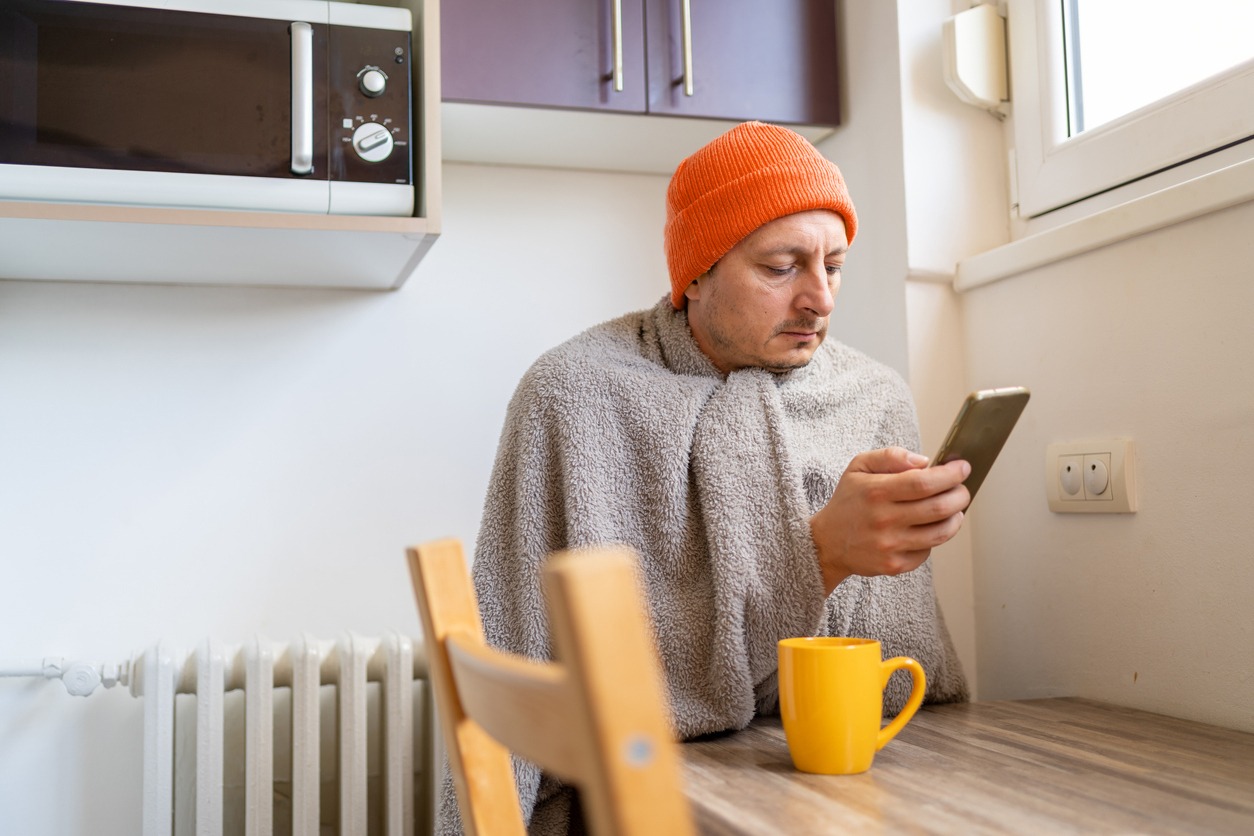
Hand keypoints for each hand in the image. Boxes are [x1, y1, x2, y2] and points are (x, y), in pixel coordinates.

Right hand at [810, 447, 970, 594]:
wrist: (827, 543)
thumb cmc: (848, 501)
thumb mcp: (858, 467)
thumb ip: (890, 456)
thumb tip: (923, 462)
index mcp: (876, 491)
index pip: (924, 482)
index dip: (950, 475)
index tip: (962, 468)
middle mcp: (883, 520)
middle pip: (939, 507)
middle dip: (960, 495)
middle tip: (962, 489)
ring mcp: (890, 545)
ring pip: (940, 533)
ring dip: (956, 518)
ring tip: (954, 509)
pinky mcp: (894, 565)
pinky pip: (928, 552)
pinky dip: (935, 538)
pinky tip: (928, 528)